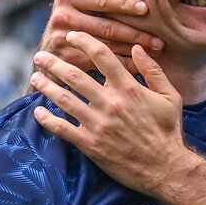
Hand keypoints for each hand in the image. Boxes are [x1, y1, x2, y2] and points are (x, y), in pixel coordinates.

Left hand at [30, 32, 186, 193]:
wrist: (164, 167)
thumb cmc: (169, 130)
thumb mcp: (170, 96)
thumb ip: (152, 71)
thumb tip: (136, 49)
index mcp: (129, 88)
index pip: (101, 55)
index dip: (83, 41)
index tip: (72, 36)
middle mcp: (110, 103)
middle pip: (74, 76)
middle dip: (54, 63)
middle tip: (40, 56)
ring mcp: (98, 124)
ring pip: (64, 99)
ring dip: (46, 86)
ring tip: (35, 77)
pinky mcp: (90, 144)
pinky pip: (62, 128)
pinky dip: (47, 119)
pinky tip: (38, 111)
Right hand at [37, 0, 164, 75]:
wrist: (49, 52)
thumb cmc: (72, 16)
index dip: (124, 3)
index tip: (146, 8)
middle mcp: (63, 15)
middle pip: (107, 25)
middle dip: (137, 32)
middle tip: (160, 38)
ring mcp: (64, 38)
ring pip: (107, 44)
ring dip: (135, 48)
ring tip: (158, 49)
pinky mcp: (67, 58)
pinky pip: (102, 61)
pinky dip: (124, 64)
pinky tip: (142, 64)